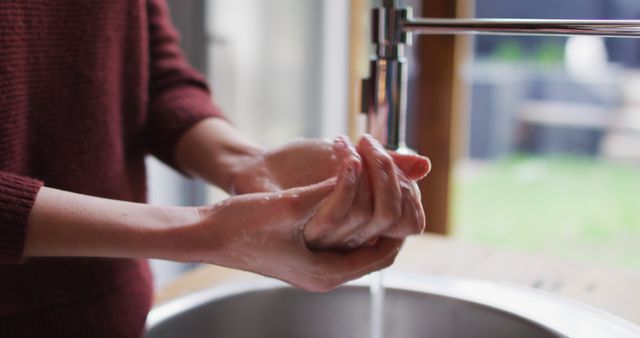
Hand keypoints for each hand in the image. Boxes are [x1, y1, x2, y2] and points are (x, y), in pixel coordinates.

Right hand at [185, 179, 402, 291]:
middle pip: (374, 251)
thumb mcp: (289, 205)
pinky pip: (341, 241)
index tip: (403, 195)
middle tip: (391, 188)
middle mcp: (323, 275)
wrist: (206, 235)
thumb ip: (328, 190)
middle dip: (385, 219)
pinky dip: (351, 220)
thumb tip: (361, 168)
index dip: (398, 225)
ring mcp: (313, 268)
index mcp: (325, 272)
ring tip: (373, 188)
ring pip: (358, 245)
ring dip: (368, 217)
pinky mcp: (303, 256)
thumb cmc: (241, 225)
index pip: (383, 255)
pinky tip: (349, 194)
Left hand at [303, 135, 427, 249]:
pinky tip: (339, 153)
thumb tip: (425, 165)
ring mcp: (330, 239)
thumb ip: (388, 167)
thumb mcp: (351, 161)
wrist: (260, 171)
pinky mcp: (305, 230)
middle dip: (386, 171)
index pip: (411, 222)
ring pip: (364, 212)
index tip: (389, 158)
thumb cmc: (305, 166)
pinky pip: (336, 212)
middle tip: (366, 141)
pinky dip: (344, 179)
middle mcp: (354, 238)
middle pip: (390, 215)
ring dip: (359, 169)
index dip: (408, 191)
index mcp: (372, 225)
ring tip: (343, 142)